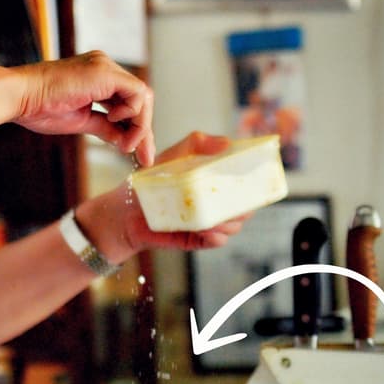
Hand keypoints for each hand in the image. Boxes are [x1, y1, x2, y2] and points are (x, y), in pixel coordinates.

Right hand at [13, 51, 154, 165]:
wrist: (20, 97)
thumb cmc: (39, 108)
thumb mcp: (81, 121)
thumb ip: (104, 128)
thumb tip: (124, 140)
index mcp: (97, 78)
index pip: (128, 102)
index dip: (137, 129)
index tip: (140, 154)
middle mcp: (105, 68)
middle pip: (139, 100)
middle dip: (144, 131)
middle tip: (145, 158)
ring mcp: (105, 68)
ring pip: (142, 96)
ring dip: (140, 126)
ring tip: (126, 145)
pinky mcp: (105, 73)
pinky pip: (137, 93)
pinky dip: (133, 113)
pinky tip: (114, 122)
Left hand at [74, 132, 251, 261]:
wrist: (125, 209)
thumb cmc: (152, 179)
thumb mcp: (174, 155)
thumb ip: (197, 143)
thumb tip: (226, 142)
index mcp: (215, 184)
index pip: (245, 185)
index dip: (256, 183)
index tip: (258, 177)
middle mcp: (215, 205)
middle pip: (244, 209)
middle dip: (247, 206)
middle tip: (240, 198)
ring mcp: (207, 223)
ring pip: (232, 226)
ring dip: (231, 221)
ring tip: (218, 214)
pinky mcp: (195, 240)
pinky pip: (215, 241)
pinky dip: (216, 236)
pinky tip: (208, 229)